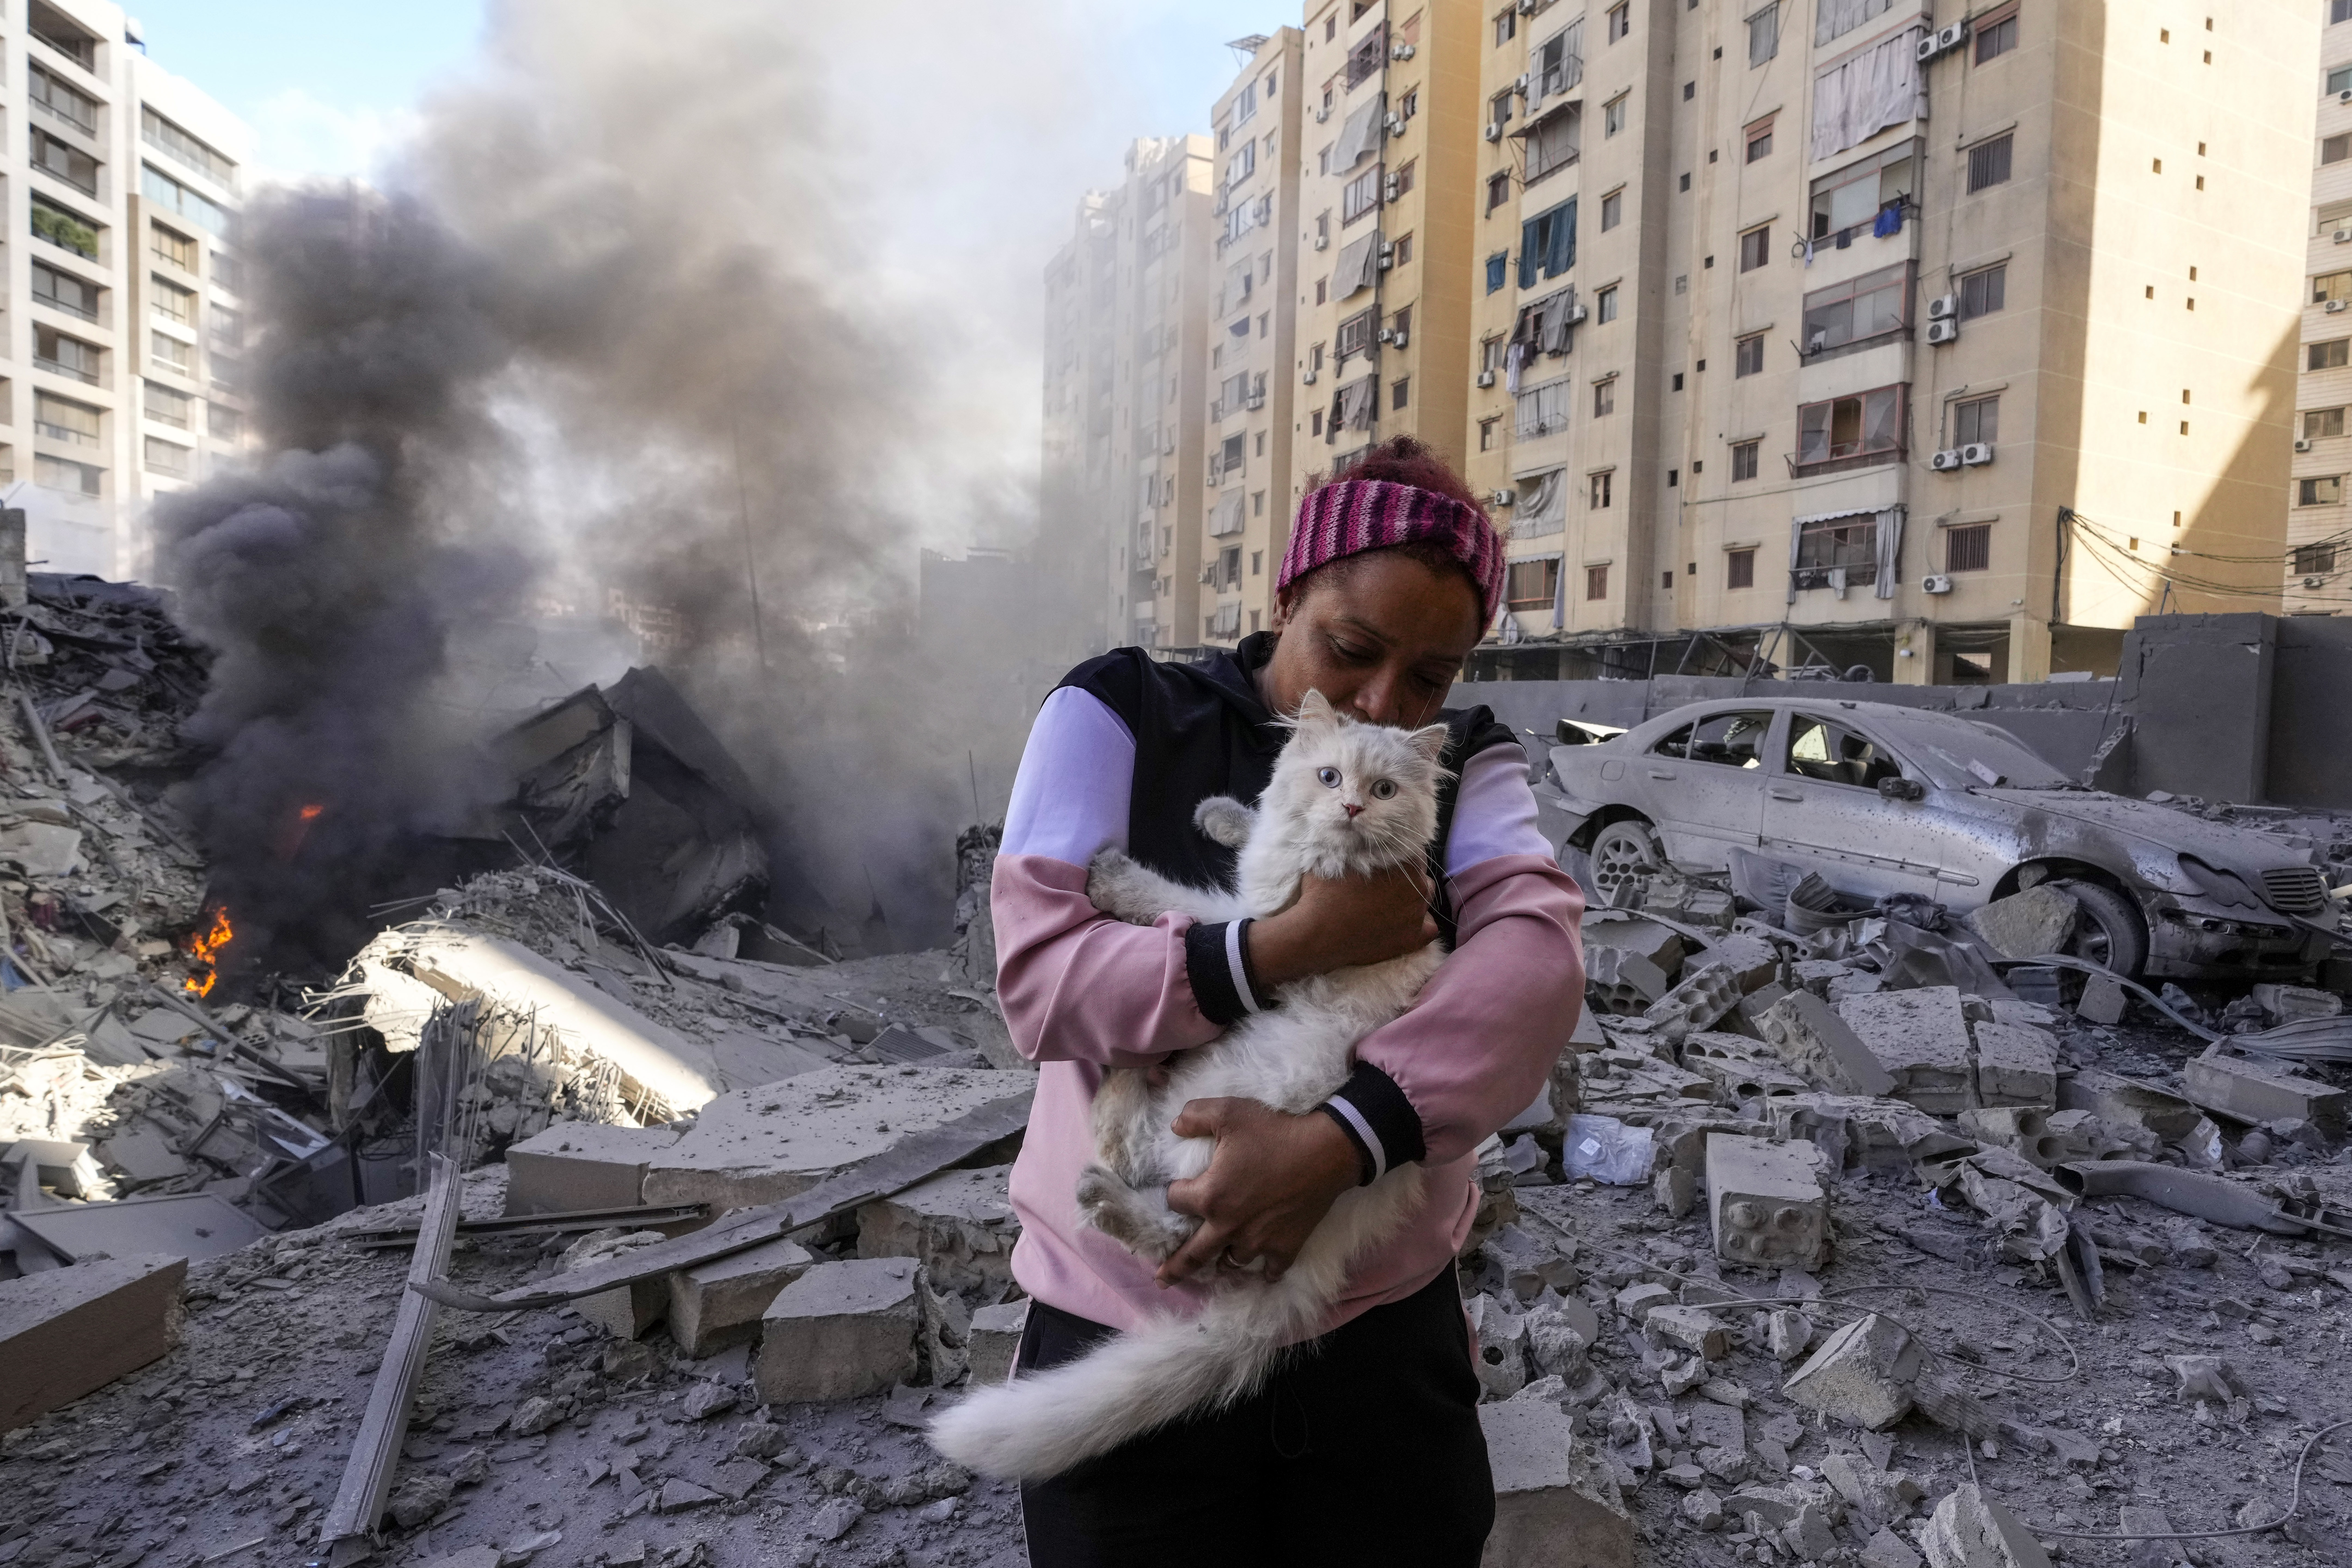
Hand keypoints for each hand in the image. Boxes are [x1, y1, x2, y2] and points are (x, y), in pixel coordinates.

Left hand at [1156, 1098, 1360, 1287]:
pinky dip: (1264, 1271)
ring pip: (1232, 1262)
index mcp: (1211, 1196)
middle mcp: (1229, 1226)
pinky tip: (1262, 1271)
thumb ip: (1195, 1116)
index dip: (1175, 1192)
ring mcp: (1258, 1241)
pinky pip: (1271, 1270)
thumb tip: (1174, 1126)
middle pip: (1194, 1255)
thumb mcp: (1229, 1112)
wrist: (1326, 1151)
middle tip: (1162, 1281)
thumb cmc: (1275, 1132)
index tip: (1180, 1187)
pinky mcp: (1285, 1247)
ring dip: (1222, 1262)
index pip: (1176, 1201)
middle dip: (1175, 1268)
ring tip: (1216, 1264)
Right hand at [1245, 864, 1437, 987]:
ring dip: (1411, 899)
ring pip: (1425, 899)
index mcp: (1404, 861)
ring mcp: (1417, 913)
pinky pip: (1429, 929)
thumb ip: (1359, 845)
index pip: (1413, 850)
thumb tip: (1360, 835)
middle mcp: (1418, 885)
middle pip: (1419, 875)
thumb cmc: (1325, 891)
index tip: (1384, 860)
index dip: (1398, 854)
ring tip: (1389, 904)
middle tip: (1382, 884)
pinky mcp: (1413, 939)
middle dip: (1405, 877)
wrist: (1319, 933)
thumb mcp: (1338, 856)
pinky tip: (1402, 925)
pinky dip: (1419, 925)